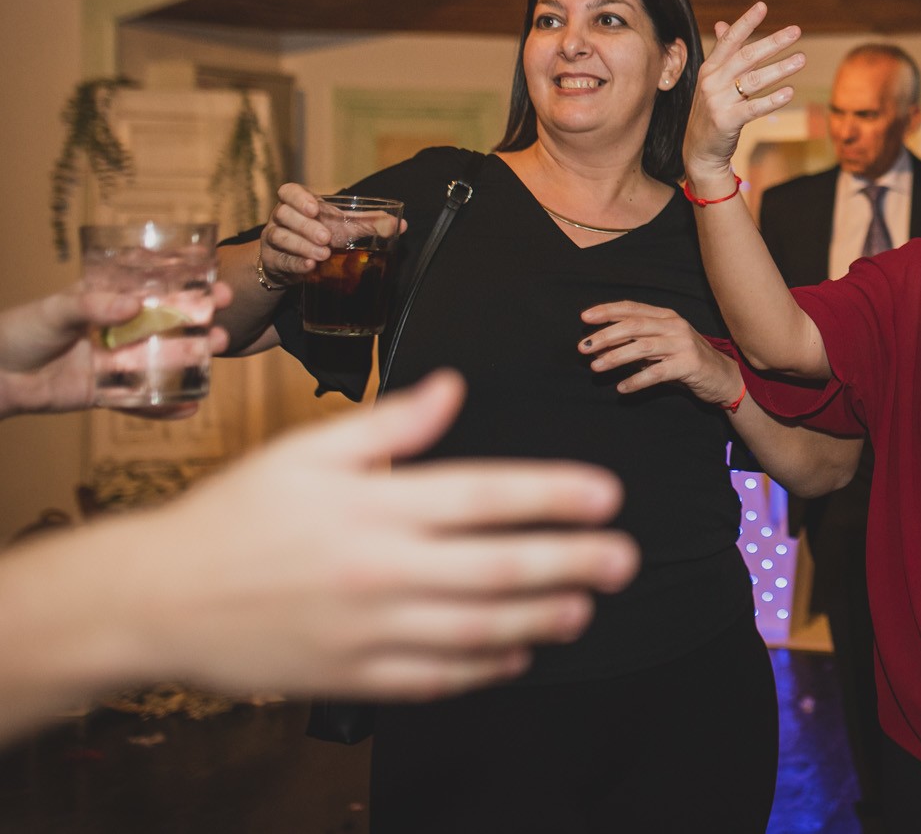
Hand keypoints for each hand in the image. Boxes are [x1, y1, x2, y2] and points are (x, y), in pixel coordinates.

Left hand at [0, 283, 234, 419]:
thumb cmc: (20, 331)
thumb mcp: (57, 310)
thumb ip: (93, 306)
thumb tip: (131, 307)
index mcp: (109, 303)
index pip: (156, 293)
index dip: (188, 290)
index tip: (216, 287)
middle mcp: (117, 332)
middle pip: (167, 328)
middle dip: (198, 325)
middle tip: (222, 324)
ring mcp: (112, 364)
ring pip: (159, 362)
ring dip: (190, 360)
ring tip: (214, 352)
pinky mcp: (103, 394)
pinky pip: (138, 401)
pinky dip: (162, 407)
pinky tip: (190, 408)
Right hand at [117, 370, 638, 700]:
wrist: (154, 598)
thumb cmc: (233, 516)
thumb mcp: (306, 451)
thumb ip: (390, 424)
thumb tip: (454, 386)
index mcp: (372, 505)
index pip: (482, 495)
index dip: (551, 494)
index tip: (604, 494)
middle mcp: (378, 569)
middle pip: (495, 566)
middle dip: (570, 561)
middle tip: (623, 557)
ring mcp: (366, 629)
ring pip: (475, 629)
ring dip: (539, 618)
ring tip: (583, 606)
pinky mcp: (350, 676)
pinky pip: (433, 677)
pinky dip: (482, 669)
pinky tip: (517, 653)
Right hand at [255, 183, 405, 286]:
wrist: (296, 264)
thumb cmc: (320, 237)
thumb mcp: (344, 227)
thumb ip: (369, 223)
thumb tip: (400, 224)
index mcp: (299, 204)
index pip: (288, 191)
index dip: (298, 198)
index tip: (315, 208)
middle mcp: (282, 218)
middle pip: (285, 214)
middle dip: (306, 226)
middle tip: (326, 237)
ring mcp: (274, 239)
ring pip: (280, 236)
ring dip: (302, 245)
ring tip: (322, 254)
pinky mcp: (273, 260)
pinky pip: (280, 260)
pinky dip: (295, 263)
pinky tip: (309, 266)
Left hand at [579, 301, 744, 404]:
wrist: (722, 376)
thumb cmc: (685, 360)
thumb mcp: (661, 345)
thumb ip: (635, 342)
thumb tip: (599, 345)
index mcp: (666, 316)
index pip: (632, 308)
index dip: (607, 311)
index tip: (585, 318)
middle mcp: (675, 326)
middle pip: (634, 325)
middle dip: (606, 335)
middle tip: (583, 347)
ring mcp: (683, 344)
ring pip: (643, 347)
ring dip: (616, 357)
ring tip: (596, 367)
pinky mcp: (689, 365)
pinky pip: (657, 372)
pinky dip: (637, 380)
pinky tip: (622, 388)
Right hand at [683, 3, 804, 192]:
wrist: (699, 150)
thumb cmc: (711, 110)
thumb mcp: (712, 81)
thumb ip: (722, 54)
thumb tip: (721, 24)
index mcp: (710, 68)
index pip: (729, 40)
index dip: (746, 23)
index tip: (763, 6)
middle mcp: (712, 81)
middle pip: (746, 56)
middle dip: (772, 42)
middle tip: (796, 31)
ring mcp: (718, 101)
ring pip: (753, 80)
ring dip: (780, 68)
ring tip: (801, 59)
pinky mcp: (727, 121)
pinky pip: (753, 108)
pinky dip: (771, 100)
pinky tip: (789, 93)